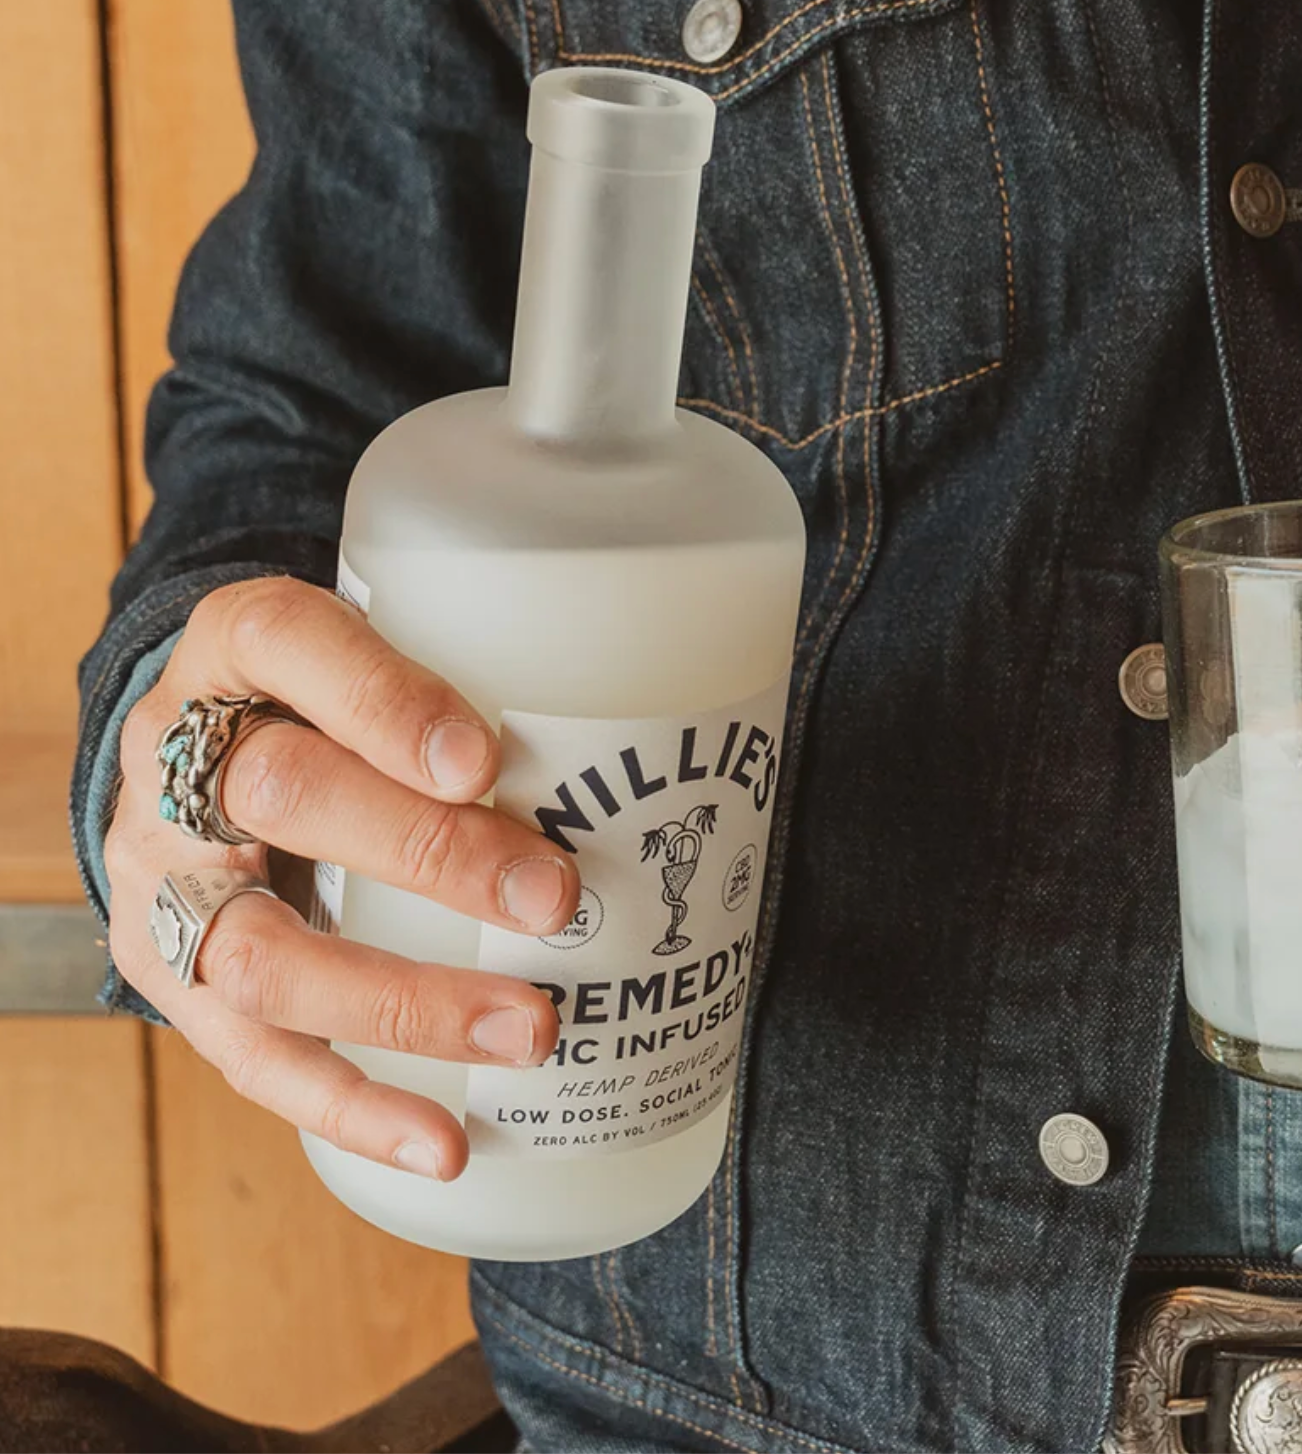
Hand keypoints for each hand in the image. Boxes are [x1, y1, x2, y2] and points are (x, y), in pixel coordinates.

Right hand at [103, 576, 579, 1179]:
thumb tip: (659, 744)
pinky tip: (447, 1144)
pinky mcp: (172, 983)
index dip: (383, 703)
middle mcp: (175, 759)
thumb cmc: (334, 694)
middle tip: (553, 899)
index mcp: (235, 644)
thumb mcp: (388, 638)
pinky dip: (356, 1108)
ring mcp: (161, 880)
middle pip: (280, 796)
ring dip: (402, 1002)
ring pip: (262, 952)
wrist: (200, 746)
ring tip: (528, 1029)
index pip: (289, 643)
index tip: (483, 758)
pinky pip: (256, 1060)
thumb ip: (486, 669)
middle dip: (425, 852)